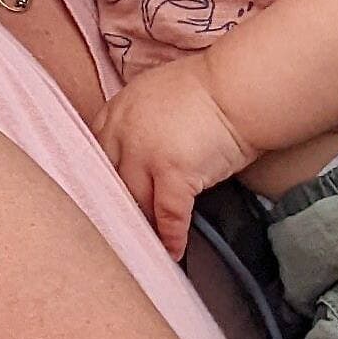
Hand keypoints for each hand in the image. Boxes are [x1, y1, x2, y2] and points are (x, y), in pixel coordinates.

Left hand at [101, 56, 251, 261]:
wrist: (241, 87)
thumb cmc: (211, 88)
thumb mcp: (157, 94)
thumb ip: (139, 121)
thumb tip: (137, 152)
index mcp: (118, 110)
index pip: (96, 154)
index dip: (103, 181)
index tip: (108, 201)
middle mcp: (124, 131)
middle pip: (112, 183)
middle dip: (119, 209)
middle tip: (124, 234)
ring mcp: (146, 153)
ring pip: (136, 202)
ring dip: (144, 226)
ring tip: (147, 248)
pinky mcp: (173, 172)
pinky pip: (167, 215)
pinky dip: (172, 236)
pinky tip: (175, 251)